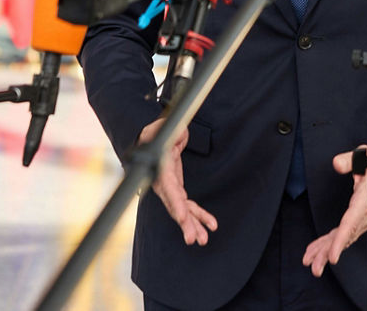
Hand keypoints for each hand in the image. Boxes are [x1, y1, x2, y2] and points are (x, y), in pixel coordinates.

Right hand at [137, 117, 217, 245]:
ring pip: (182, 211)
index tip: (181, 217)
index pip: (167, 189)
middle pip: (173, 206)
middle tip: (192, 239)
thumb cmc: (156, 133)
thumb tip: (179, 134)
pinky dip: (200, 216)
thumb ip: (171, 130)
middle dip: (184, 223)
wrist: (155, 138)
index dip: (174, 203)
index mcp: (160, 169)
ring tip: (203, 240)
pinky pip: (189, 206)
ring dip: (193, 225)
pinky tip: (211, 225)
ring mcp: (170, 189)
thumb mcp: (162, 127)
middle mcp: (163, 184)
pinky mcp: (177, 190)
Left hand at [302, 146, 366, 276]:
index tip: (333, 256)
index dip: (341, 240)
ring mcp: (361, 220)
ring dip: (326, 252)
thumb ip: (350, 159)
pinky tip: (316, 251)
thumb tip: (337, 164)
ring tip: (311, 263)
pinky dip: (328, 244)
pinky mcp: (356, 221)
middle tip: (315, 267)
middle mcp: (364, 214)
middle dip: (329, 253)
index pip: (352, 222)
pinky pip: (341, 234)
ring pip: (342, 238)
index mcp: (366, 199)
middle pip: (345, 236)